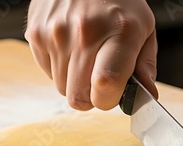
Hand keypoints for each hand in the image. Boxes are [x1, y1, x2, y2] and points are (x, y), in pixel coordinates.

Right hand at [25, 0, 156, 110]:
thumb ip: (145, 65)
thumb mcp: (144, 27)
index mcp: (120, 32)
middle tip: (102, 80)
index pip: (106, 83)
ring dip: (76, 82)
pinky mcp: (36, 34)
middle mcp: (84, 33)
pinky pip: (48, 73)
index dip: (109, 99)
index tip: (113, 95)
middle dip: (92, 97)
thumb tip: (146, 95)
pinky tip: (71, 47)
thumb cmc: (118, 1)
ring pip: (63, 88)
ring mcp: (55, 34)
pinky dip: (61, 68)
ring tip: (87, 57)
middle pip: (78, 98)